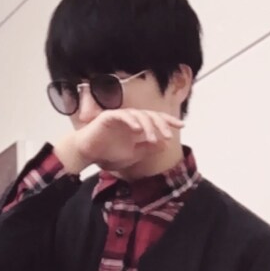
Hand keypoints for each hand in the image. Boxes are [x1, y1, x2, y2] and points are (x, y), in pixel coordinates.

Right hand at [55, 109, 183, 174]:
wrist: (87, 154)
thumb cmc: (108, 154)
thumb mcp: (133, 155)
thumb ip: (147, 149)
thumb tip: (164, 144)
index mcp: (137, 126)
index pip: (155, 120)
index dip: (169, 121)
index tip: (182, 125)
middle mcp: (130, 118)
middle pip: (150, 115)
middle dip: (161, 124)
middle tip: (169, 135)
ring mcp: (119, 116)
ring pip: (138, 115)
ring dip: (148, 126)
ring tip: (154, 138)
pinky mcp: (108, 116)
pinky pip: (122, 115)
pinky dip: (131, 121)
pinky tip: (138, 129)